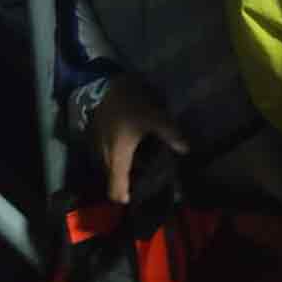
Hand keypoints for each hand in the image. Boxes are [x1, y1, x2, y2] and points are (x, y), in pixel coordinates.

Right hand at [90, 76, 188, 203]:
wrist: (104, 84)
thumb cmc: (129, 104)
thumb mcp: (154, 117)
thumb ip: (170, 134)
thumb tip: (186, 149)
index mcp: (117, 158)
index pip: (115, 190)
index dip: (126, 197)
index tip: (139, 197)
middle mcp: (103, 157)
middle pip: (115, 179)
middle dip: (130, 181)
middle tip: (150, 175)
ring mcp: (97, 147)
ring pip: (111, 166)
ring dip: (125, 167)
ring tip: (145, 159)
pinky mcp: (96, 136)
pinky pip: (109, 153)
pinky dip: (120, 155)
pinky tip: (134, 144)